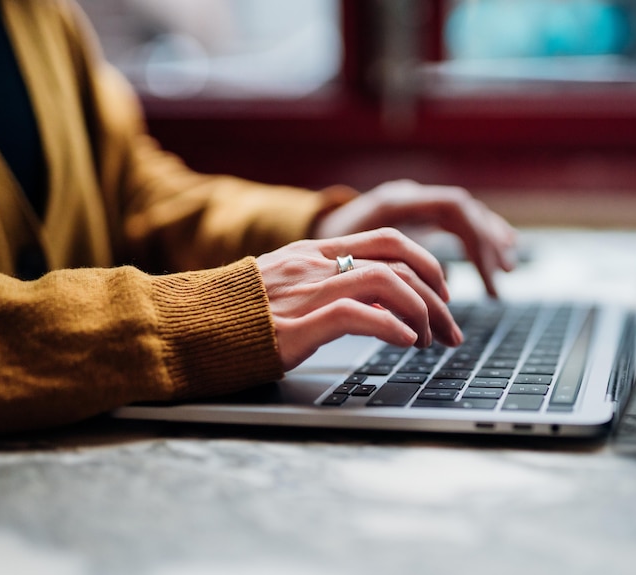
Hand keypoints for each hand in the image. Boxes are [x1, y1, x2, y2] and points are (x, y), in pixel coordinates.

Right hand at [255, 228, 463, 371]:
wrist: (185, 325)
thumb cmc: (236, 313)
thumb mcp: (286, 285)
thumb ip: (328, 284)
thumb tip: (378, 303)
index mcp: (316, 252)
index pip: (389, 241)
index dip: (427, 264)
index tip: (442, 295)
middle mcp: (316, 264)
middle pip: (399, 259)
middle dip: (437, 294)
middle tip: (450, 327)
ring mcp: (306, 291)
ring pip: (387, 283)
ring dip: (421, 313)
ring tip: (429, 341)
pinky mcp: (296, 325)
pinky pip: (358, 315)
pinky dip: (392, 328)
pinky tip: (405, 343)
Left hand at [313, 180, 517, 296]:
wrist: (302, 229)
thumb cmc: (318, 254)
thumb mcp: (345, 265)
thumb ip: (380, 279)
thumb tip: (415, 312)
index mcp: (394, 202)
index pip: (453, 208)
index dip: (475, 243)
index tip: (485, 278)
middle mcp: (408, 196)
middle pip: (464, 211)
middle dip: (486, 247)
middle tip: (500, 281)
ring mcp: (412, 203)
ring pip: (463, 214)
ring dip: (488, 241)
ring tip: (507, 269)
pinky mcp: (413, 216)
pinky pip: (456, 221)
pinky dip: (477, 237)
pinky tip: (497, 251)